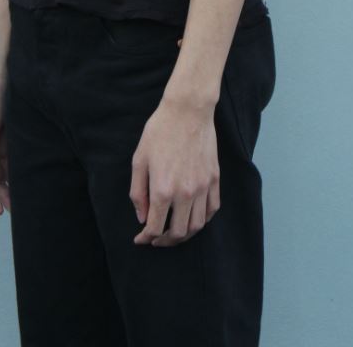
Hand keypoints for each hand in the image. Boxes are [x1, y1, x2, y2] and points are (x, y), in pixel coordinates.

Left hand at [130, 95, 219, 246]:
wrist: (188, 111)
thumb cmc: (160, 131)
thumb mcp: (139, 160)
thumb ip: (138, 192)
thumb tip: (142, 217)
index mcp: (163, 189)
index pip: (155, 227)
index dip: (146, 238)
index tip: (141, 239)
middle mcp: (185, 193)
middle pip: (178, 233)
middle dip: (164, 241)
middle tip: (156, 238)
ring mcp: (203, 187)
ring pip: (197, 226)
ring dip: (184, 235)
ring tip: (174, 232)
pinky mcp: (214, 179)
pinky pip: (212, 209)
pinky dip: (203, 220)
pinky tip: (193, 218)